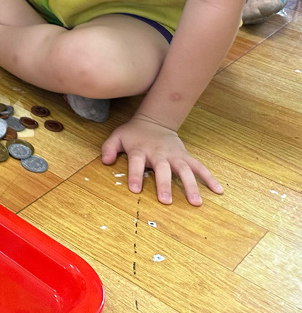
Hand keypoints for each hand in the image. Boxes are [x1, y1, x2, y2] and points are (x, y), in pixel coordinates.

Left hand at [101, 115, 222, 205]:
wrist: (154, 121)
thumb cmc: (134, 134)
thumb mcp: (117, 136)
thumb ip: (109, 148)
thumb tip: (105, 161)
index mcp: (140, 150)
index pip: (136, 162)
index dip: (135, 175)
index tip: (135, 189)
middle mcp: (158, 154)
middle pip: (162, 169)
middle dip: (164, 184)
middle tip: (166, 201)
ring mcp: (174, 155)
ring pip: (184, 170)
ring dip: (191, 186)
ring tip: (196, 203)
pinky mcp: (185, 156)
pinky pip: (199, 167)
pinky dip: (210, 178)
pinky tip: (218, 191)